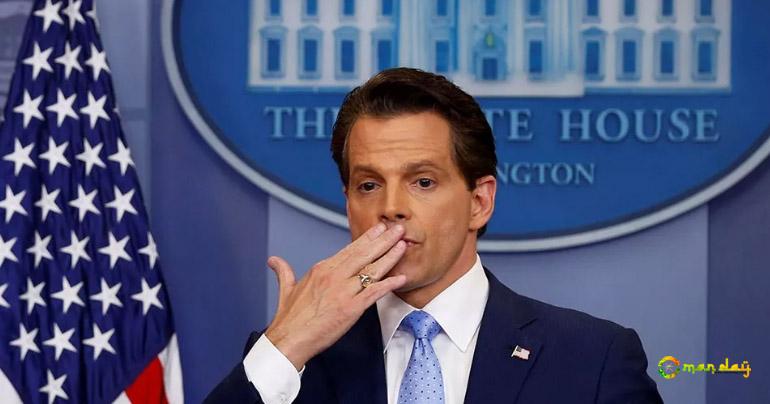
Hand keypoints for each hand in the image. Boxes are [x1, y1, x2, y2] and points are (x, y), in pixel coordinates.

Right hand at [264, 222, 407, 369]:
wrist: (288, 340)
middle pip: (364, 254)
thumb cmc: (288, 319)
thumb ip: (284, 272)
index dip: (367, 239)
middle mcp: (334, 276)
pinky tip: (401, 278)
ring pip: (372, 269)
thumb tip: (274, 261)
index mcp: (321, 269)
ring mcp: (344, 291)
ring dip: (390, 256)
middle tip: (398, 229)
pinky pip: (374, 293)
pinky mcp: (351, 308)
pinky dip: (389, 285)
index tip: (379, 230)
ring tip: (403, 244)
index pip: (349, 250)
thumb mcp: (286, 289)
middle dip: (384, 240)